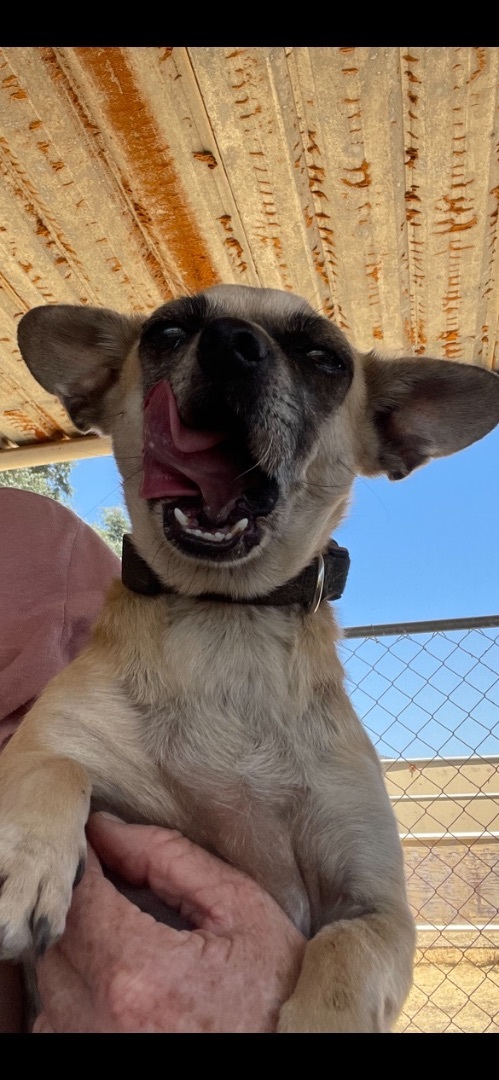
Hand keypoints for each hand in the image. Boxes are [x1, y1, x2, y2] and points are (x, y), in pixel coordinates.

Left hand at [34, 814, 304, 1032]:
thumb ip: (168, 859)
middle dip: (84, 901)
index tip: (99, 841)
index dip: (85, 857)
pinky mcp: (86, 1059)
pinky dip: (83, 985)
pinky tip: (126, 978)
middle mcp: (98, 1015)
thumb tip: (107, 829)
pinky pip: (58, 1010)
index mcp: (138, 970)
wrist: (293, 1047)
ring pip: (51, 971)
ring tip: (130, 938)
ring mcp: (87, 1043)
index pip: (78, 890)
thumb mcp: (241, 908)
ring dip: (82, 944)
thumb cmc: (276, 992)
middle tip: (122, 889)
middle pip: (58, 931)